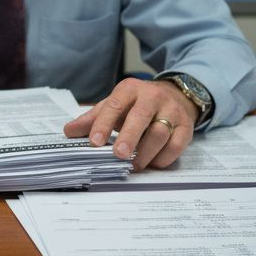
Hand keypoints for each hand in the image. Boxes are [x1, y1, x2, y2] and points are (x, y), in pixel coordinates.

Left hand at [63, 78, 197, 167]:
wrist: (177, 95)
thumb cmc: (137, 104)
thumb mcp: (115, 105)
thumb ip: (93, 118)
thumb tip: (68, 132)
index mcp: (130, 89)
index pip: (115, 105)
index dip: (104, 123)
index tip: (94, 141)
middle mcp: (152, 97)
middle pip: (141, 117)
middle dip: (129, 137)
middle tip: (118, 155)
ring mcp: (172, 111)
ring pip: (160, 133)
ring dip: (145, 152)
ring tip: (133, 165)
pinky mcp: (186, 126)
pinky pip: (176, 145)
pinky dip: (163, 158)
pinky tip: (152, 163)